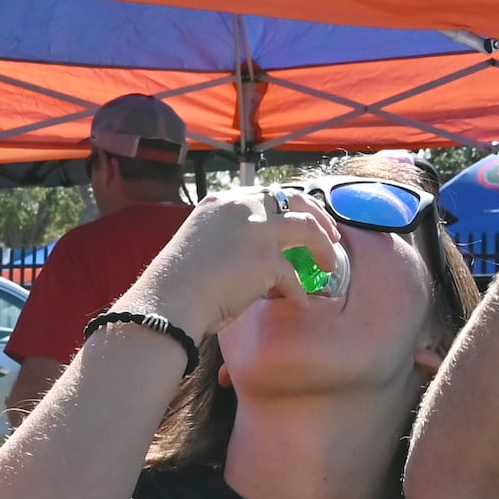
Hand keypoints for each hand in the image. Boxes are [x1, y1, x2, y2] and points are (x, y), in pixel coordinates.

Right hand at [132, 184, 350, 335]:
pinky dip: (298, 292)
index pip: (265, 194)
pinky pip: (294, 277)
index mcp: (222, 202)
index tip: (299, 218)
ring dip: (323, 247)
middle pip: (294, 200)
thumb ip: (225, 236)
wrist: (169, 299)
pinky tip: (299, 303)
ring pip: (307, 229)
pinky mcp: (268, 259)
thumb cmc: (176, 281)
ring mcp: (258, 231)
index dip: (288, 206)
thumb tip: (247, 255)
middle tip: (330, 233)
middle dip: (317, 216)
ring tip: (330, 264)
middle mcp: (243, 208)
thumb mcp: (199, 241)